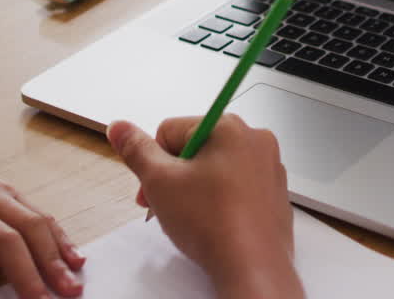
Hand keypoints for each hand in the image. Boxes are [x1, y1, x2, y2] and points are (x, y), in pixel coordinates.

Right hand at [107, 116, 302, 298]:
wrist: (252, 267)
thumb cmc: (212, 224)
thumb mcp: (159, 182)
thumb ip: (136, 150)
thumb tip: (119, 128)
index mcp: (227, 126)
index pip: (170, 130)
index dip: (154, 162)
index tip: (153, 189)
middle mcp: (254, 139)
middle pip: (194, 148)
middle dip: (175, 176)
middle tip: (168, 205)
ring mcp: (268, 166)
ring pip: (215, 168)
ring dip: (196, 188)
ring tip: (192, 217)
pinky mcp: (274, 191)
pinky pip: (237, 185)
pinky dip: (221, 199)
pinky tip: (214, 222)